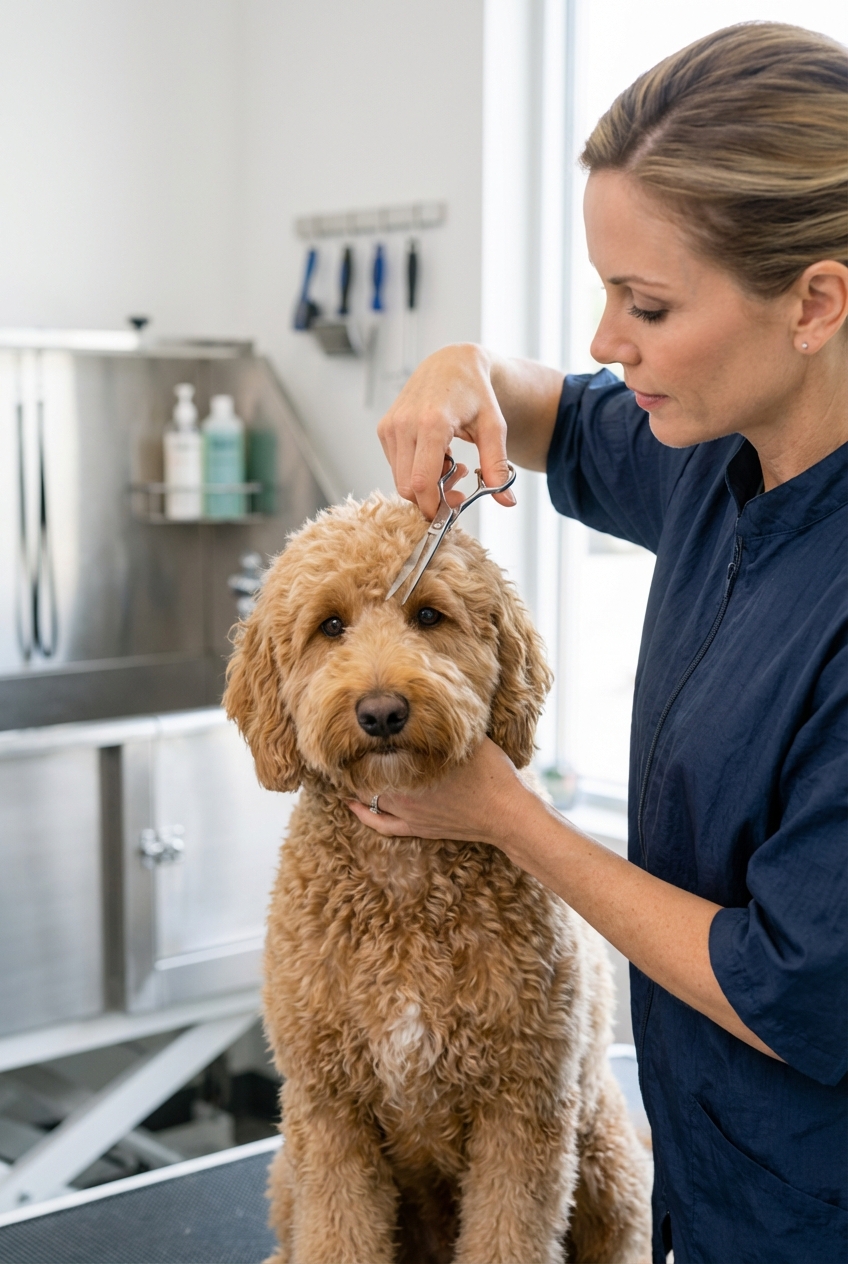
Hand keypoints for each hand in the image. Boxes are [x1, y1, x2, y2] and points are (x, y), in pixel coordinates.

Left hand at [347, 737, 531, 843]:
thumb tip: (436, 696)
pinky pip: (381, 824)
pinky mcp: (417, 828)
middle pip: (367, 772)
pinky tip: (352, 805)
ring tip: (347, 768)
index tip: (354, 726)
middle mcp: (404, 790)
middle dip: (356, 759)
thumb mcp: (470, 736)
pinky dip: (363, 813)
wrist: (507, 813)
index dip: (362, 739)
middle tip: (346, 743)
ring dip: (357, 783)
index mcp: (415, 764)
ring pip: (370, 797)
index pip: (375, 750)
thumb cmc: (491, 772)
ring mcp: (409, 813)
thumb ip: (447, 721)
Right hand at [377, 344, 516, 519]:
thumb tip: (507, 502)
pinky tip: (436, 455)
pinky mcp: (384, 428)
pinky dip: (415, 471)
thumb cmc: (476, 393)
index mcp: (431, 423)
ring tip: (450, 465)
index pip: (422, 483)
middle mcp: (404, 424)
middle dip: (431, 498)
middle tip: (457, 486)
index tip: (453, 510)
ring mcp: (390, 426)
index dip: (434, 506)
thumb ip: (498, 466)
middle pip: (408, 487)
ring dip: (424, 485)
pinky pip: (396, 466)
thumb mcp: (494, 427)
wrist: (452, 363)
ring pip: (400, 480)